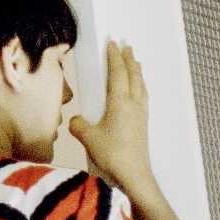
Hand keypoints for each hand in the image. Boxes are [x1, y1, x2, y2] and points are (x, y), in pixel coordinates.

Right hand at [69, 40, 156, 196]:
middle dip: (128, 59)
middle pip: (133, 76)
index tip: (112, 43)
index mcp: (120, 102)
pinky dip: (140, 86)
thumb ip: (78, 124)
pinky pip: (143, 96)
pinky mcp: (143, 125)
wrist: (135, 177)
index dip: (114, 57)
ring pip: (140, 86)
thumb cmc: (113, 155)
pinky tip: (138, 90)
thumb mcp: (87, 138)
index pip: (117, 73)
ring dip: (137, 71)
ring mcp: (141, 115)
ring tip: (135, 62)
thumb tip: (76, 120)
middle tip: (126, 46)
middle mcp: (133, 105)